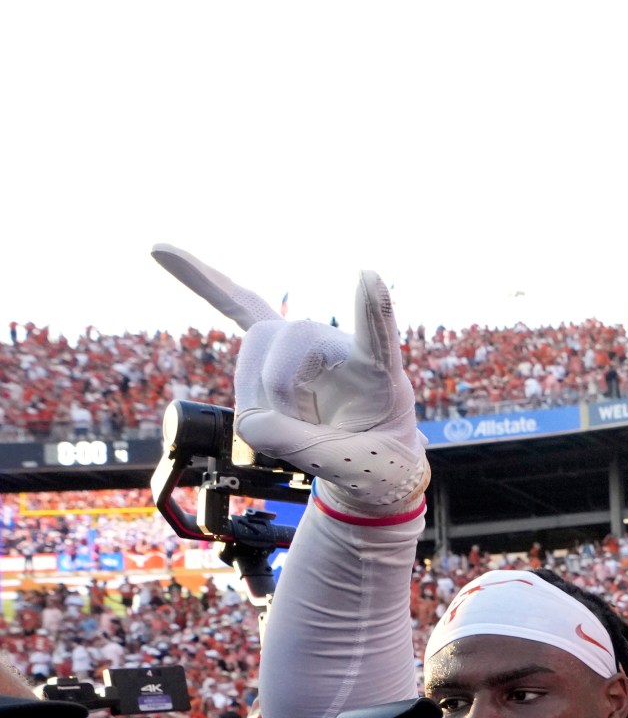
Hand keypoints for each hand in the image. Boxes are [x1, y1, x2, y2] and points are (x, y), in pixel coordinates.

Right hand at [150, 246, 426, 516]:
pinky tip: (161, 251)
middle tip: (306, 436)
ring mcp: (305, 343)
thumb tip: (249, 422)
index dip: (371, 308)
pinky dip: (201, 280)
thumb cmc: (373, 462)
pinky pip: (237, 305)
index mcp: (377, 373)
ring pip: (254, 350)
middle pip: (285, 345)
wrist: (368, 465)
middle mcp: (338, 344)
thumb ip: (303, 447)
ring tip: (292, 424)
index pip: (376, 336)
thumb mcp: (348, 466)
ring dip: (259, 398)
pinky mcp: (276, 348)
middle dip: (280, 397)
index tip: (369, 277)